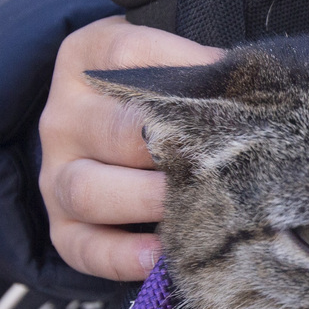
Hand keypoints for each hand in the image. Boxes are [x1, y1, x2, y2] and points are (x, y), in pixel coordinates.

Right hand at [39, 16, 222, 279]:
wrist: (100, 138)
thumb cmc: (154, 98)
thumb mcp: (164, 66)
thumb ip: (197, 71)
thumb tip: (251, 85)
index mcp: (86, 61)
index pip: (128, 53)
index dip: (182, 64)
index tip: (228, 79)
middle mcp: (64, 118)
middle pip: (113, 130)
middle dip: (169, 145)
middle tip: (218, 158)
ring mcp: (57, 175)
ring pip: (88, 189)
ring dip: (145, 199)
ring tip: (193, 205)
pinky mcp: (62, 228)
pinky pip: (83, 247)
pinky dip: (120, 256)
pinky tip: (159, 256)